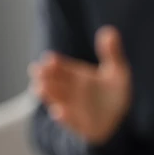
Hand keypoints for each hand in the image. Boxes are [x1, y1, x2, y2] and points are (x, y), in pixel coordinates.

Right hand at [30, 26, 131, 143]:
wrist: (117, 118)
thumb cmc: (114, 91)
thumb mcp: (117, 70)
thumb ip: (112, 53)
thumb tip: (109, 30)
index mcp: (75, 75)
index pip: (61, 67)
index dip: (55, 63)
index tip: (48, 58)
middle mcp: (70, 91)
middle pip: (54, 82)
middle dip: (45, 77)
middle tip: (36, 71)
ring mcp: (72, 107)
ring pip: (57, 100)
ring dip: (48, 95)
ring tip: (39, 89)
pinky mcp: (79, 124)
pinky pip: (71, 121)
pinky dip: (65, 117)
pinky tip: (59, 112)